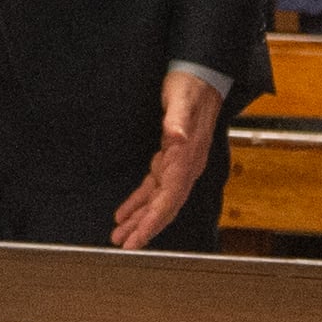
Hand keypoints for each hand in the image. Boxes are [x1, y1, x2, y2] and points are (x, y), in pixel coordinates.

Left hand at [113, 70, 222, 248]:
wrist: (201, 76)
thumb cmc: (190, 88)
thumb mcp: (181, 100)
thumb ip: (177, 121)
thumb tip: (176, 137)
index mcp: (187, 159)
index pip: (169, 199)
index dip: (153, 220)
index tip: (137, 238)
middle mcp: (185, 167)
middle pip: (164, 207)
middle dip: (145, 228)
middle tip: (124, 245)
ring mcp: (178, 165)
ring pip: (158, 202)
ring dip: (139, 220)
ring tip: (120, 236)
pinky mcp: (169, 159)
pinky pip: (153, 188)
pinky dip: (138, 202)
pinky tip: (124, 213)